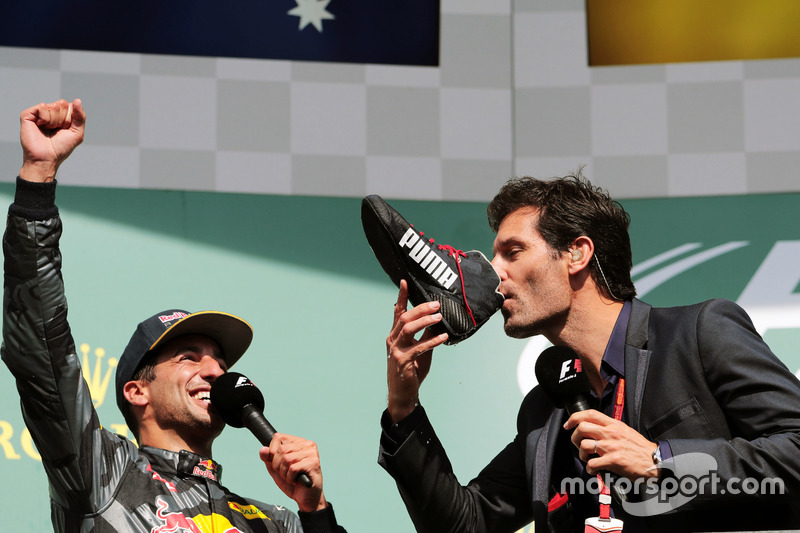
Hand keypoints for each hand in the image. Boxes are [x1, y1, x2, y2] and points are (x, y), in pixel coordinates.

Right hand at [19, 98, 85, 182]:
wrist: (46, 158)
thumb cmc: (61, 148)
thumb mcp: (77, 133)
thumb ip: (80, 116)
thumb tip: (77, 100)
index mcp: (61, 116)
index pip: (71, 106)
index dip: (71, 119)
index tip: (65, 130)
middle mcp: (49, 113)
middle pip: (62, 103)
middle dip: (63, 119)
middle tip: (56, 130)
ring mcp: (38, 113)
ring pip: (54, 105)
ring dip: (54, 121)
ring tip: (48, 130)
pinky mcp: (28, 114)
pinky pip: (43, 106)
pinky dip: (45, 118)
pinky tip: (40, 126)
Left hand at [259, 433, 326, 511]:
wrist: (307, 498)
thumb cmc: (294, 483)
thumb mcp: (276, 469)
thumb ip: (268, 458)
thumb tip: (263, 450)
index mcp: (299, 442)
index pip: (278, 437)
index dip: (272, 452)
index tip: (278, 463)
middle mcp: (307, 444)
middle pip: (281, 449)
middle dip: (278, 466)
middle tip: (286, 473)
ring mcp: (312, 453)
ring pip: (286, 459)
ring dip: (284, 473)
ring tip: (291, 477)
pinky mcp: (313, 463)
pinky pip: (292, 468)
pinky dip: (290, 477)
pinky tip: (296, 480)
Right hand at [386, 279, 447, 422]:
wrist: (403, 393)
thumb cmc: (411, 369)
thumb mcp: (420, 348)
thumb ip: (425, 334)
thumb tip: (437, 320)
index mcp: (395, 334)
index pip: (398, 312)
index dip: (401, 297)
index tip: (405, 282)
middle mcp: (393, 340)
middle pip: (404, 318)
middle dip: (420, 308)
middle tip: (436, 304)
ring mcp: (396, 350)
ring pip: (408, 329)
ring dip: (424, 321)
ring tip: (439, 317)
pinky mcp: (403, 361)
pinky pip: (418, 347)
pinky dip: (432, 340)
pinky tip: (443, 337)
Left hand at [564, 409, 658, 479]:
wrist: (655, 461)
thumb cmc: (640, 449)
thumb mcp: (625, 431)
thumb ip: (610, 428)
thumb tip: (594, 429)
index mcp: (614, 424)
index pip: (590, 414)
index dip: (575, 417)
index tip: (568, 424)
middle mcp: (611, 433)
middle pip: (582, 427)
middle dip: (575, 437)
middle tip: (578, 445)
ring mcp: (611, 446)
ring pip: (584, 445)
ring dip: (582, 455)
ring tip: (588, 459)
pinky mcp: (613, 460)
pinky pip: (592, 463)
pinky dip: (590, 469)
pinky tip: (594, 470)